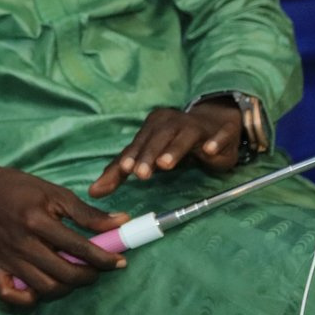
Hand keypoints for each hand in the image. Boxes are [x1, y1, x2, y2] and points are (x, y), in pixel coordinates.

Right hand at [0, 161, 128, 307]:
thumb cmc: (19, 189)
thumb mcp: (55, 193)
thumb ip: (87, 213)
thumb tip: (122, 222)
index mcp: (37, 221)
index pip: (79, 248)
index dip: (104, 258)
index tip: (118, 261)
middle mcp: (22, 244)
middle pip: (64, 274)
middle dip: (88, 276)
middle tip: (95, 269)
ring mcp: (6, 259)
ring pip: (44, 288)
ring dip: (65, 286)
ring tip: (72, 275)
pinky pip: (9, 295)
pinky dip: (27, 299)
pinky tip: (39, 289)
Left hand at [90, 102, 243, 196]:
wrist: (217, 124)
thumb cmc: (175, 143)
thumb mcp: (148, 156)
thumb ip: (121, 171)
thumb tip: (93, 192)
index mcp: (153, 126)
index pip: (139, 143)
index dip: (132, 156)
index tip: (125, 170)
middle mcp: (173, 122)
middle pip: (158, 138)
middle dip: (148, 155)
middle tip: (141, 174)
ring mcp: (198, 126)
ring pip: (185, 136)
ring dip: (174, 150)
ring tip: (165, 165)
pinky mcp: (222, 132)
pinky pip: (219, 136)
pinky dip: (214, 141)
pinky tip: (209, 150)